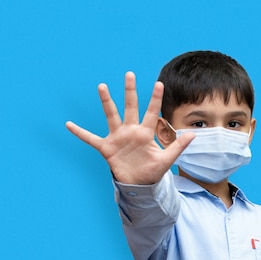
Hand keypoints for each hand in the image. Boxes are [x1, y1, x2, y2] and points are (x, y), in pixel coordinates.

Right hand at [65, 72, 194, 184]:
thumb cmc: (152, 171)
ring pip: (111, 115)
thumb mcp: (166, 160)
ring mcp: (117, 138)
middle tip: (129, 74)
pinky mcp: (106, 148)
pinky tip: (68, 125)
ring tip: (102, 86)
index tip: (158, 83)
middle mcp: (130, 131)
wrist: (138, 185)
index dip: (155, 99)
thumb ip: (177, 147)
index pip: (152, 113)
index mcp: (145, 133)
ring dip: (106, 101)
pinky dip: (79, 132)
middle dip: (130, 91)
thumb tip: (192, 134)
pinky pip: (90, 139)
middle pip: (130, 107)